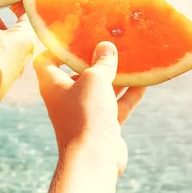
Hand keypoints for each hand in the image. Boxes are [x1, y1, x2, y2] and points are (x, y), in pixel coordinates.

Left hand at [34, 42, 145, 175]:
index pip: (46, 60)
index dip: (57, 47)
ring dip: (116, 75)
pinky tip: (145, 80)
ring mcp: (84, 111)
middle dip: (94, 58)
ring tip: (131, 56)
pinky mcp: (102, 124)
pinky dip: (129, 93)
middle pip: (78, 72)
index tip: (74, 34)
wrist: (94, 158)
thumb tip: (106, 46)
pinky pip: (116, 104)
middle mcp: (65, 97)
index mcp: (52, 84)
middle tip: (109, 41)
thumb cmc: (86, 112)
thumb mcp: (94, 79)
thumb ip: (101, 62)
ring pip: (101, 88)